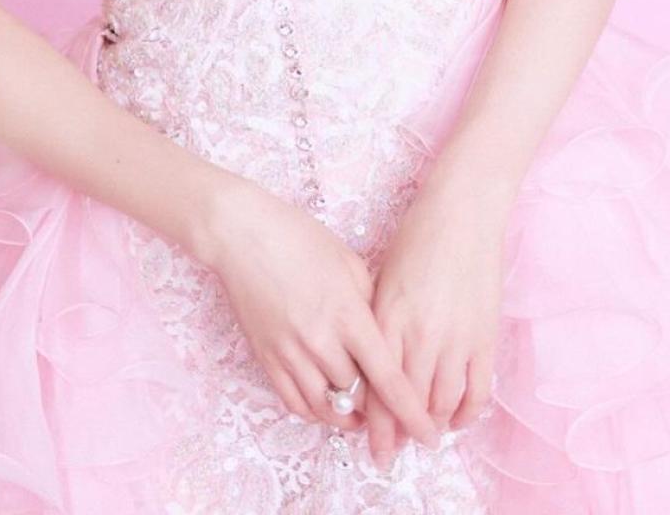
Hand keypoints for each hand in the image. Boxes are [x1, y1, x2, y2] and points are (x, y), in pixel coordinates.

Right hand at [203, 182, 443, 448]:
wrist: (241, 234)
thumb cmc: (298, 237)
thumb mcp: (348, 262)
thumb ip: (371, 303)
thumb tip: (385, 337)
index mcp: (348, 314)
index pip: (388, 378)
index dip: (411, 413)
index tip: (428, 436)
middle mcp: (320, 341)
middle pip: (360, 398)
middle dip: (380, 412)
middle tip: (392, 412)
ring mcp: (289, 352)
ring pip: (327, 409)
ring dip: (348, 417)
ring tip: (361, 414)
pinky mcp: (265, 357)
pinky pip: (295, 403)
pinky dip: (315, 412)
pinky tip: (327, 403)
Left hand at [361, 175, 507, 471]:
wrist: (462, 212)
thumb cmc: (416, 237)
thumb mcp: (381, 277)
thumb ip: (375, 321)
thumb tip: (368, 362)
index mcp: (387, 318)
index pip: (376, 386)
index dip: (375, 422)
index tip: (373, 443)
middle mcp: (420, 335)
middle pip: (407, 403)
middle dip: (399, 433)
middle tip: (395, 448)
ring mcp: (455, 339)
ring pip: (441, 403)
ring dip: (431, 423)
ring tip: (423, 431)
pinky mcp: (485, 338)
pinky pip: (476, 393)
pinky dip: (466, 412)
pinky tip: (456, 417)